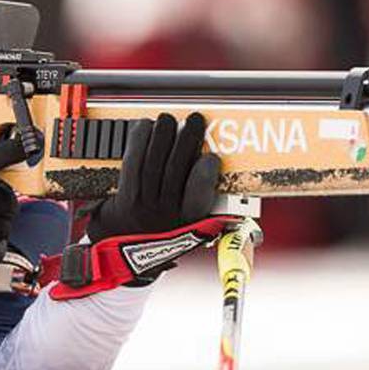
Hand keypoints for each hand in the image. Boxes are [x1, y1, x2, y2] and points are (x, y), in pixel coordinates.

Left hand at [87, 112, 221, 282]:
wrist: (124, 251)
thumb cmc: (165, 234)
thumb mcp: (196, 232)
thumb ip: (216, 216)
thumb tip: (244, 203)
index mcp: (189, 224)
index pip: (198, 197)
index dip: (204, 175)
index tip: (212, 157)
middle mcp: (166, 215)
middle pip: (175, 171)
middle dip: (186, 140)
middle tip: (195, 120)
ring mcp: (143, 205)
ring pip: (153, 164)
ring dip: (162, 136)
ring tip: (169, 119)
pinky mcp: (125, 196)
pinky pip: (132, 164)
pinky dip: (138, 143)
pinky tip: (145, 127)